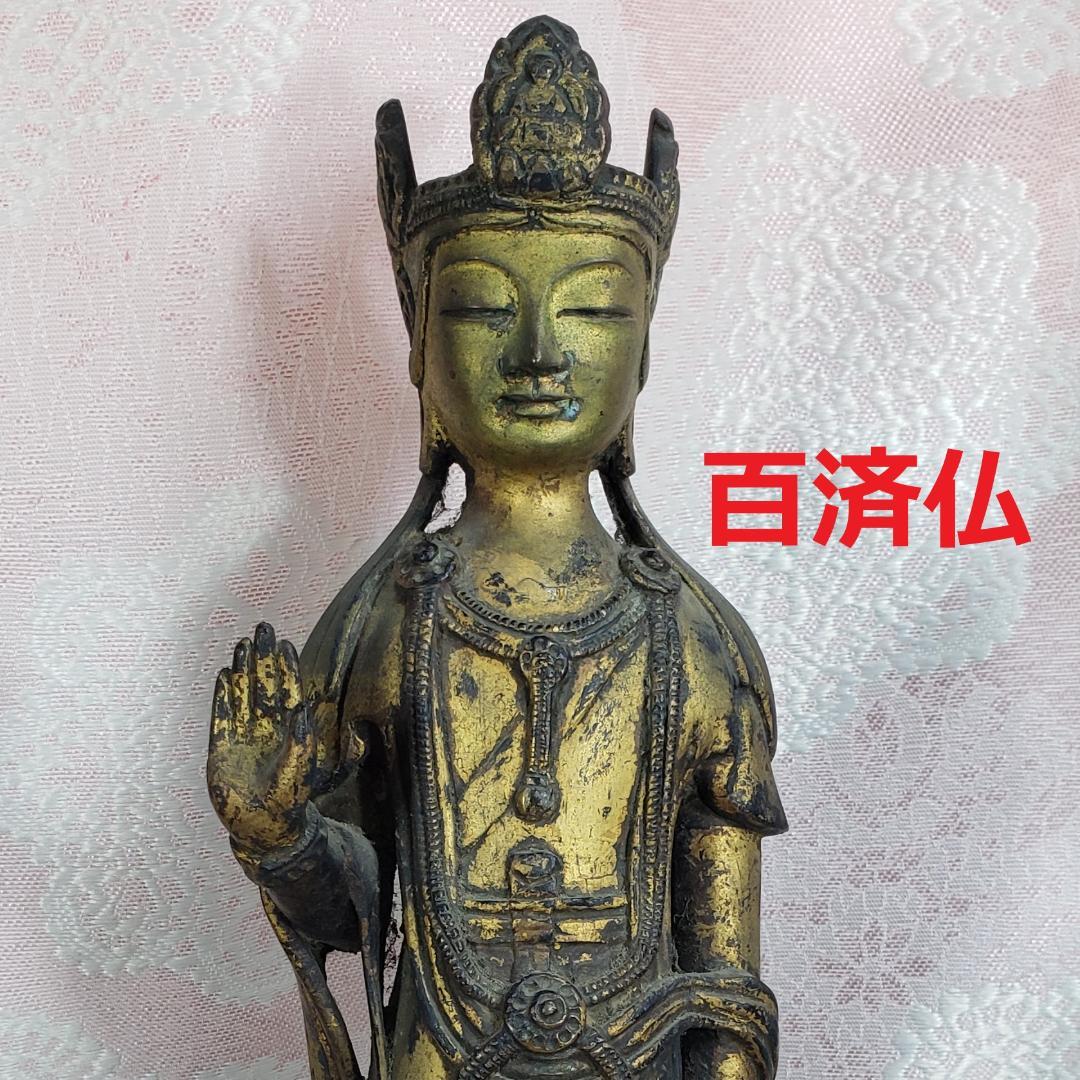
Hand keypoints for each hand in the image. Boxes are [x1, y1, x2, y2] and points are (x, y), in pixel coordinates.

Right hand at [207, 622, 314, 855]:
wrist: (260, 826)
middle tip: (263, 628)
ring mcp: (243, 735)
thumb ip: (303, 743)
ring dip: (242, 670)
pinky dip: (222, 696)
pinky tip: (223, 676)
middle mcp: (266, 728)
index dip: (286, 667)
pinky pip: (221, 716)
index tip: (285, 643)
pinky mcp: (221, 748)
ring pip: (242, 694)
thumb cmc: (287, 800)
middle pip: (264, 684)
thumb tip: (304, 709)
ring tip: (242, 644)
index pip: (287, 690)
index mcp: (288, 730)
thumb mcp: (301, 771)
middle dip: (263, 657)